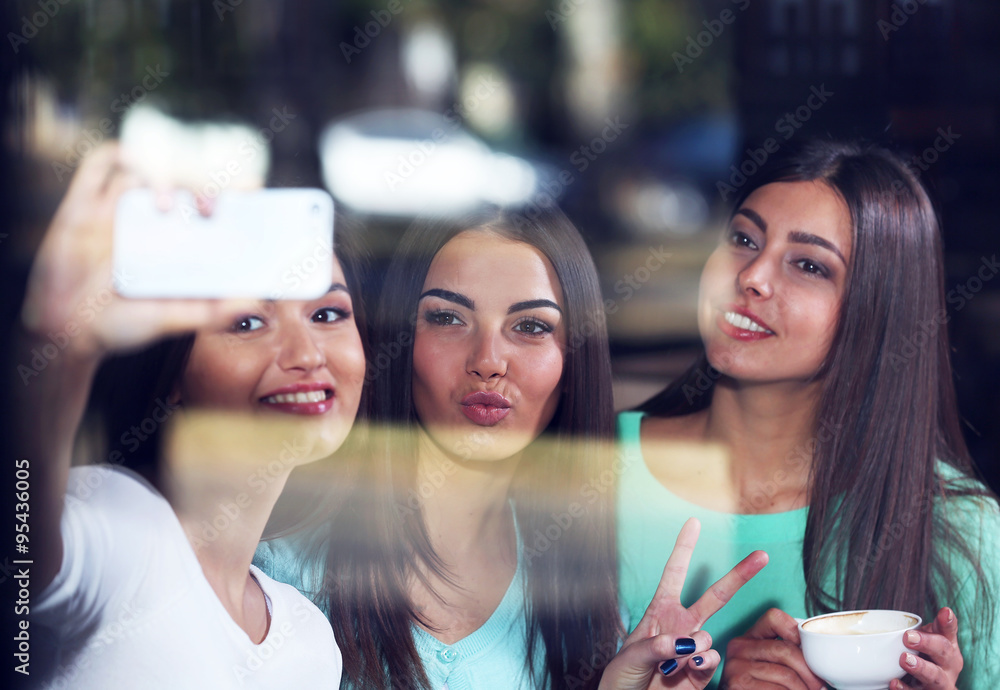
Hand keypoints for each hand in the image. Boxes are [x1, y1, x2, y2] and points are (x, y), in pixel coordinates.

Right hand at [21, 143, 252, 360]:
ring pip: (147, 169)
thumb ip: (211, 312)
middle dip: (203, 184)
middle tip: (210, 206)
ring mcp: (118, 210)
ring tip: (168, 208)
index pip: (213, 202)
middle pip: (184, 180)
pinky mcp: (83, 206)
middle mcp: (152, 220)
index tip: (254, 189)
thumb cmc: (122, 326)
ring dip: (163, 177)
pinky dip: (116, 155)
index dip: (233, 190)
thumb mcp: (171, 319)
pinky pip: (99, 164)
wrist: (65, 333)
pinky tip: (131, 168)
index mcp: (179, 241)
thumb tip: (254, 302)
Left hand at [600, 518, 768, 689]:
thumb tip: (686, 642)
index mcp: (659, 612)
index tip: (694, 522)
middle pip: (715, 596)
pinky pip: (712, 659)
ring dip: (692, 648)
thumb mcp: (631, 655)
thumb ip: (658, 645)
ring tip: (668, 665)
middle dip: (739, 576)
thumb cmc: (622, 677)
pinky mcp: (702, 672)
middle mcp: (681, 626)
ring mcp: (693, 649)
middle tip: (762, 555)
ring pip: (709, 636)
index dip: (684, 547)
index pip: (674, 573)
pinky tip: (688, 669)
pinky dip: (703, 663)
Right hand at [721, 608, 826, 689]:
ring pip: (786, 674)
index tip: (810, 652)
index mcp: (748, 638)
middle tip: (820, 685)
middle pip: (786, 650)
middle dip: (809, 671)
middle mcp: (738, 647)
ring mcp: (736, 667)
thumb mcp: (769, 666)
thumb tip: (818, 653)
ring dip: (804, 688)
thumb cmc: (761, 687)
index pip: (774, 618)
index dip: (796, 631)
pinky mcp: (737, 684)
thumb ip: (784, 653)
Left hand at [891, 607, 961, 689]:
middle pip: (944, 652)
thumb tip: (931, 612)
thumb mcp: (929, 640)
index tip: (944, 612)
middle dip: (927, 644)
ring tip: (904, 659)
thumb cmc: (928, 657)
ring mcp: (940, 682)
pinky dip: (905, 688)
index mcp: (948, 646)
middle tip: (908, 638)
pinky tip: (894, 682)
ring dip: (920, 668)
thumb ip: (926, 628)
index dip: (947, 622)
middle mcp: (949, 664)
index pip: (949, 631)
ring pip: (935, 676)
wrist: (932, 688)